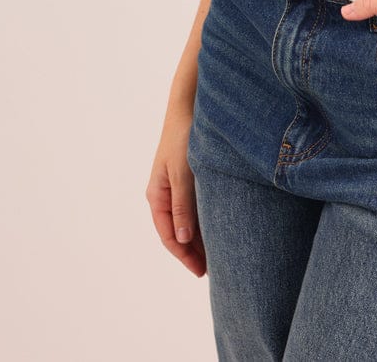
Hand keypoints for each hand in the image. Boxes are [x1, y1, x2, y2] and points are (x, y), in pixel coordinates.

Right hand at [146, 103, 206, 277]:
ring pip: (188, 220)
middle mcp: (165, 194)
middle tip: (215, 269)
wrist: (190, 105)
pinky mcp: (189, 177)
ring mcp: (176, 186)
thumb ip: (183, 205)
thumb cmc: (184, 137)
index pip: (169, 236)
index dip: (185, 256)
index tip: (202, 272)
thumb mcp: (183, 173)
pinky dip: (205, 220)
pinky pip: (196, 206)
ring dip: (200, 237)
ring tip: (220, 254)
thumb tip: (183, 239)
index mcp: (157, 195)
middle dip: (194, 252)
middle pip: (178, 232)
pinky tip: (220, 227)